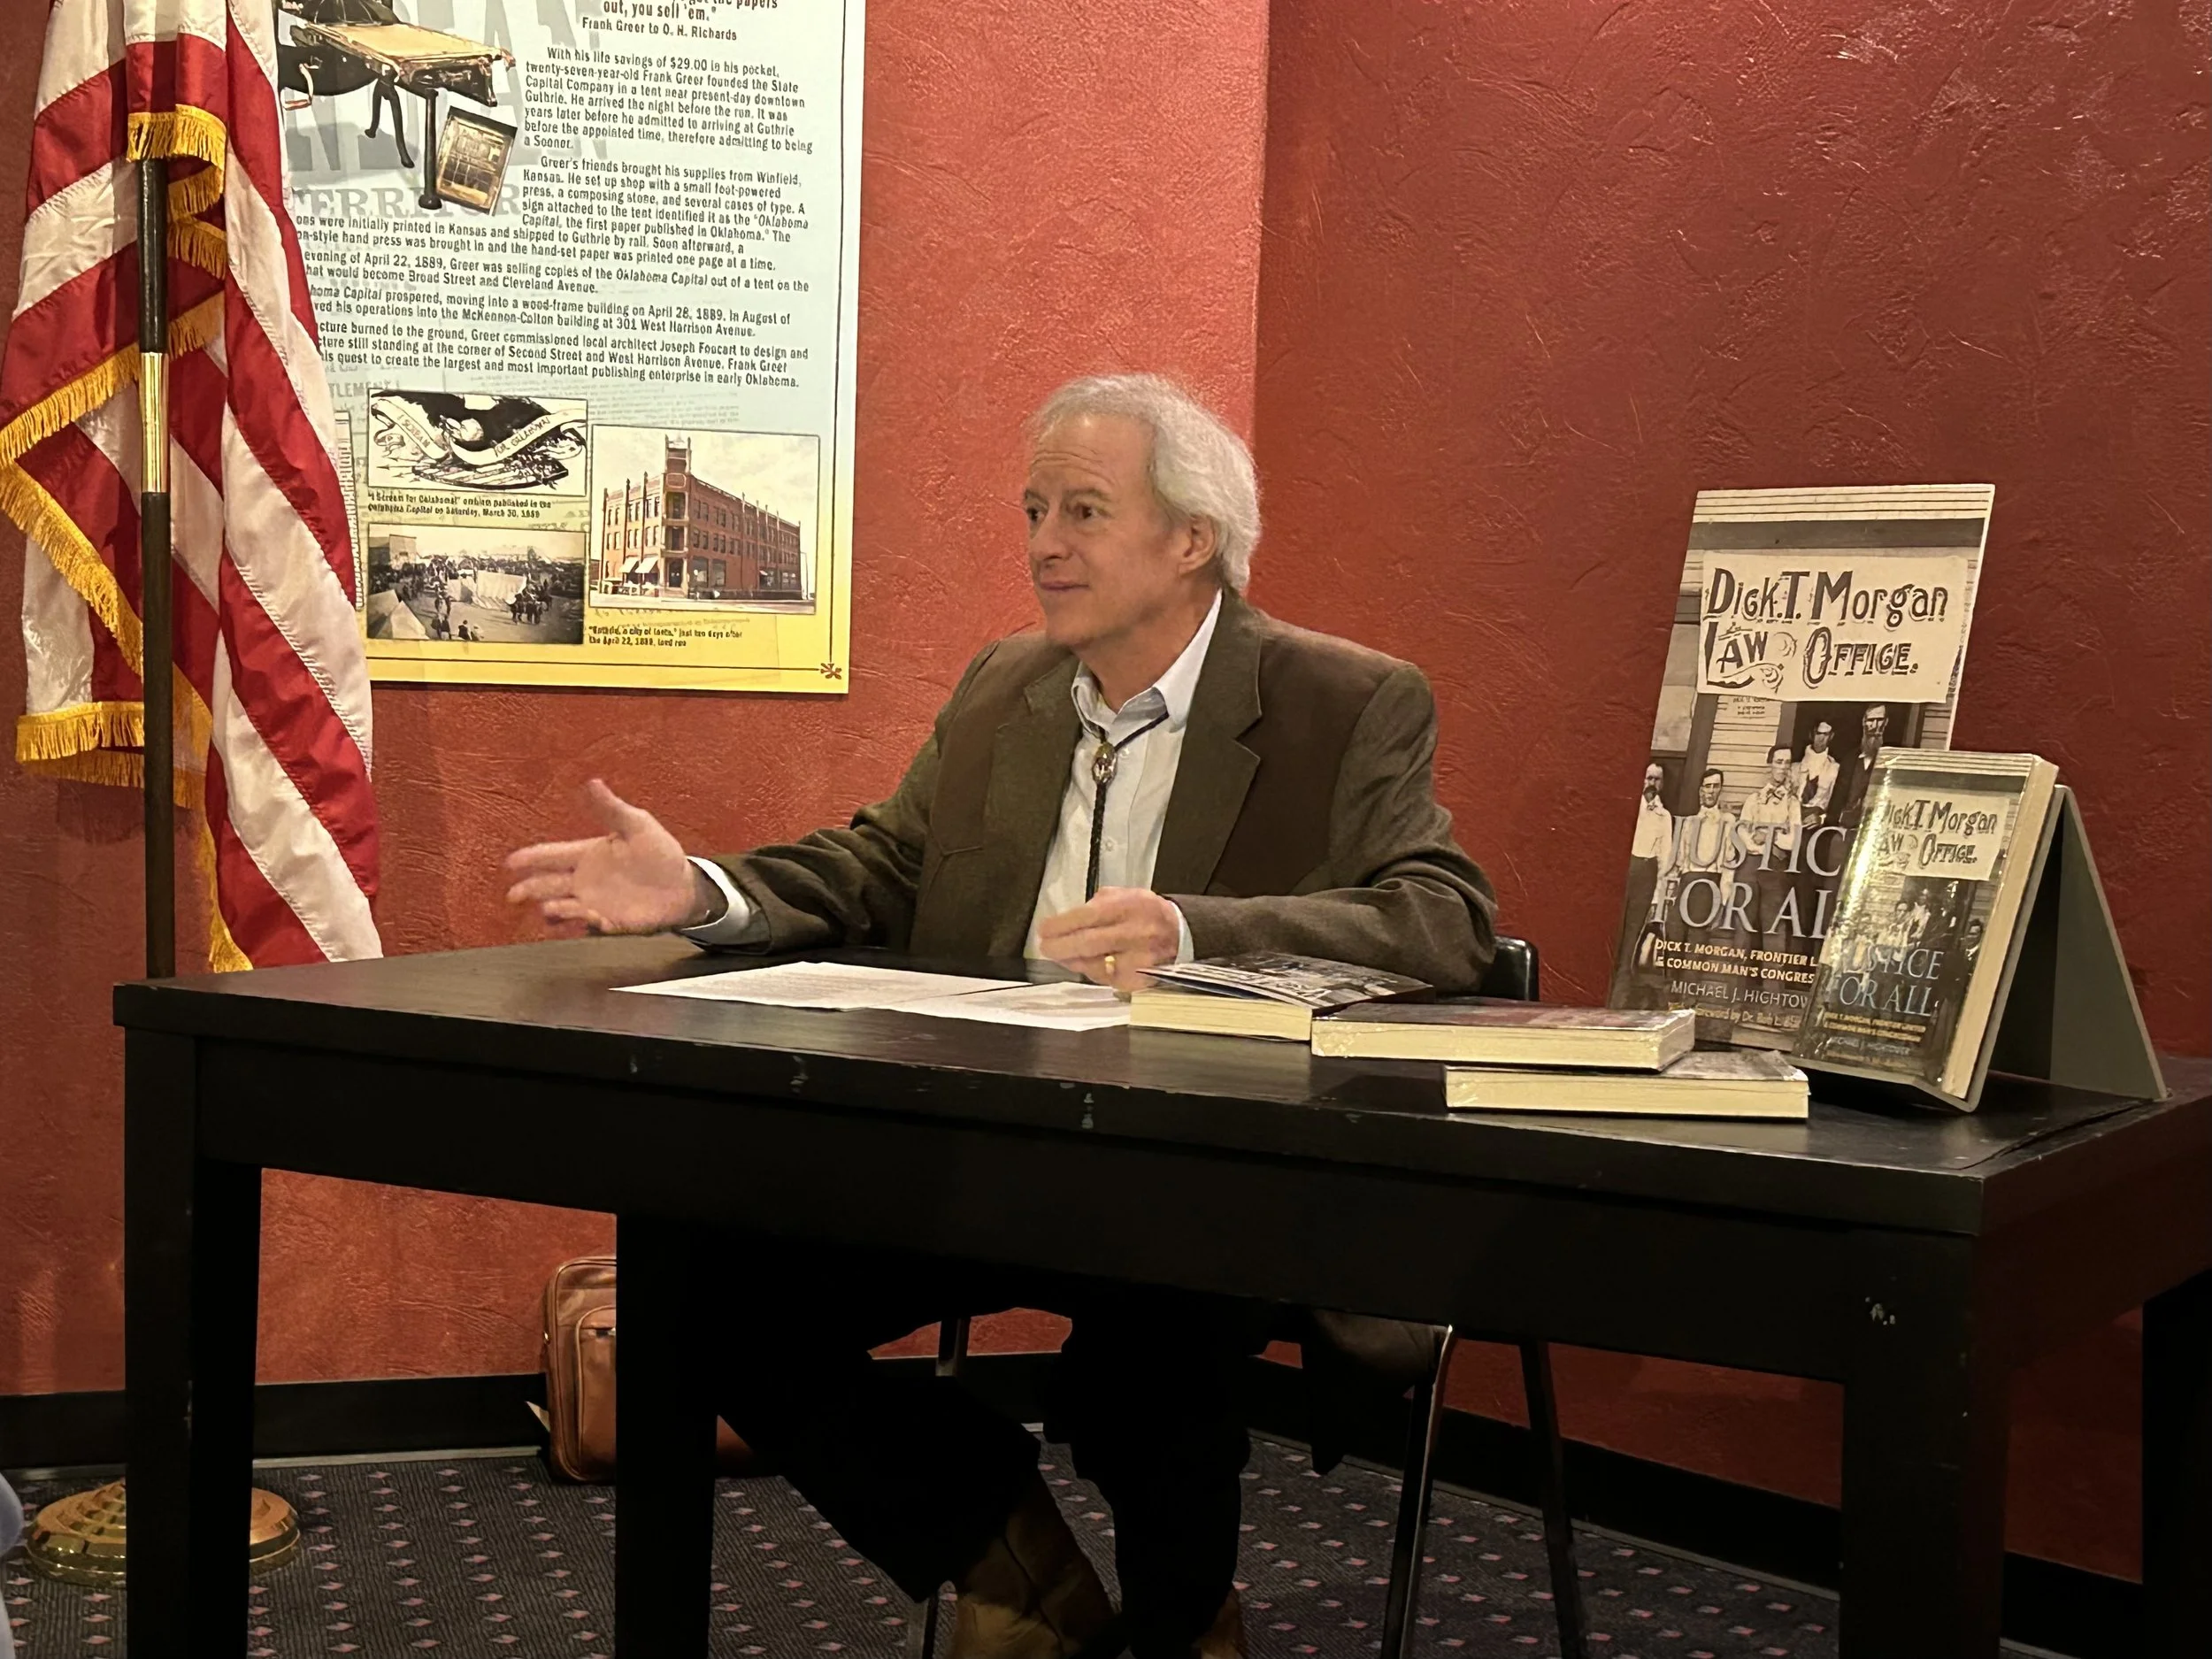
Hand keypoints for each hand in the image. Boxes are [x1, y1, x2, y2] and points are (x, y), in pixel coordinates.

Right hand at [504, 779, 707, 935]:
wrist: (683, 887)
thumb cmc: (660, 853)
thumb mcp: (638, 825)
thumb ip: (612, 809)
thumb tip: (592, 782)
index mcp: (587, 855)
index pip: (552, 855)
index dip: (531, 858)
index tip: (510, 862)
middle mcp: (585, 880)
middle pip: (548, 884)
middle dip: (528, 889)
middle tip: (512, 895)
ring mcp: (594, 902)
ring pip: (562, 907)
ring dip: (553, 909)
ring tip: (548, 908)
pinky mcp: (608, 922)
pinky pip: (588, 924)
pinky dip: (582, 922)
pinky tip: (586, 917)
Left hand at [1034, 887, 1183, 990]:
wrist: (1180, 933)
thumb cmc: (1146, 913)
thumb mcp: (1124, 895)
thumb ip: (1097, 904)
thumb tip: (1066, 920)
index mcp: (1129, 906)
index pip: (1088, 916)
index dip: (1061, 924)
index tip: (1044, 929)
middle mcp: (1134, 933)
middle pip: (1088, 943)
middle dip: (1060, 947)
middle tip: (1045, 946)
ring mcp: (1137, 959)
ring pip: (1094, 965)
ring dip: (1072, 961)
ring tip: (1061, 955)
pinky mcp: (1138, 979)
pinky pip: (1106, 978)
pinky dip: (1090, 971)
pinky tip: (1083, 964)